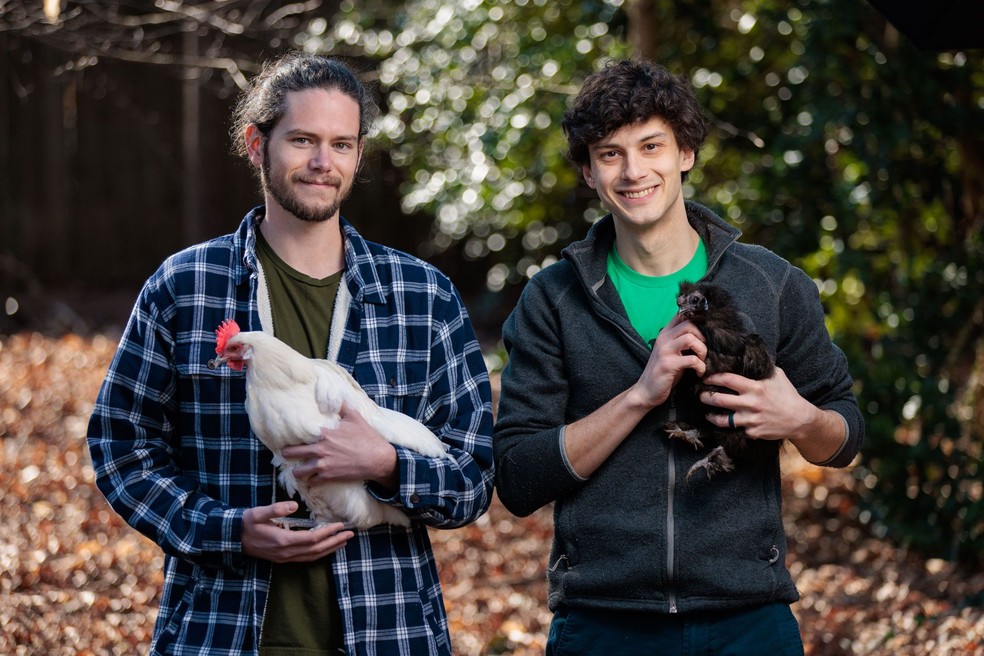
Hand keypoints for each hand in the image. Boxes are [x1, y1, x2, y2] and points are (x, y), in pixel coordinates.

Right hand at [241, 501, 352, 562]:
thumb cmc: (244, 524)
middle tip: (350, 535)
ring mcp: (284, 558)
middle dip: (334, 542)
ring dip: (329, 550)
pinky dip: (319, 554)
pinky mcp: (283, 559)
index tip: (340, 525)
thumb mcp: (257, 513)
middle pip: (316, 550)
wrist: (231, 540)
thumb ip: (275, 508)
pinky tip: (326, 549)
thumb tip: (294, 505)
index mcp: (282, 541)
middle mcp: (286, 553)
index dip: (328, 532)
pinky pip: (306, 558)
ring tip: (342, 542)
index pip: (312, 538)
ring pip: (312, 556)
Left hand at [282, 402, 399, 489]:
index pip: (300, 434)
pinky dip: (310, 482)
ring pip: (299, 472)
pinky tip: (310, 480)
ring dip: (297, 471)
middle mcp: (320, 450)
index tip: (288, 436)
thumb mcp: (355, 417)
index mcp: (324, 433)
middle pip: (293, 453)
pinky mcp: (329, 477)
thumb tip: (336, 397)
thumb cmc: (367, 437)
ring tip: (296, 470)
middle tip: (284, 453)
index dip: (292, 435)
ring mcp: (323, 465)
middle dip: (287, 453)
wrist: (378, 459)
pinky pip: (312, 482)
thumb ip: (342, 407)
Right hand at [629, 314, 707, 408]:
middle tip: (704, 351)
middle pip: (689, 324)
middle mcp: (664, 339)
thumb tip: (705, 334)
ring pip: (690, 338)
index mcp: (666, 334)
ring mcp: (665, 351)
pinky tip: (699, 373)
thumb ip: (683, 341)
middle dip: (703, 337)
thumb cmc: (664, 372)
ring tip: (702, 361)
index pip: (682, 314)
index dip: (698, 319)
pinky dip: (700, 367)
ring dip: (702, 351)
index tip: (706, 332)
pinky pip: (692, 360)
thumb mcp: (672, 352)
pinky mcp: (668, 364)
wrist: (646, 391)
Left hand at [699, 367, 817, 441]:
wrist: (800, 420)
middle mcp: (751, 403)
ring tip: (707, 413)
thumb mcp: (777, 376)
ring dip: (712, 415)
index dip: (713, 378)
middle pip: (719, 399)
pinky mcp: (752, 432)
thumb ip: (762, 368)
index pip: (727, 380)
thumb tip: (749, 356)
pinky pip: (736, 429)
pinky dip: (731, 426)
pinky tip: (725, 423)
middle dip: (706, 397)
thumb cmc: (788, 395)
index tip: (705, 378)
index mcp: (755, 387)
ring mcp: (751, 419)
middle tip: (700, 395)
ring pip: (723, 419)